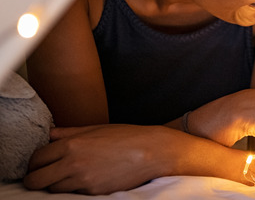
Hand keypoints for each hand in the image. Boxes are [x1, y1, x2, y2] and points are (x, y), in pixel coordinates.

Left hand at [24, 124, 177, 194]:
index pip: (36, 158)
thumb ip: (69, 132)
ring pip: (52, 190)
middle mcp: (73, 163)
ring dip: (54, 185)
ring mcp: (83, 180)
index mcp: (72, 144)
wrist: (153, 151)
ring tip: (65, 177)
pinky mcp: (93, 192)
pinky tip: (84, 180)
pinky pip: (72, 194)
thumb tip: (50, 134)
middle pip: (35, 180)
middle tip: (41, 176)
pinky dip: (73, 189)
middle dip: (34, 179)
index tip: (38, 163)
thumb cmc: (127, 137)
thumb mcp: (97, 128)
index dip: (34, 162)